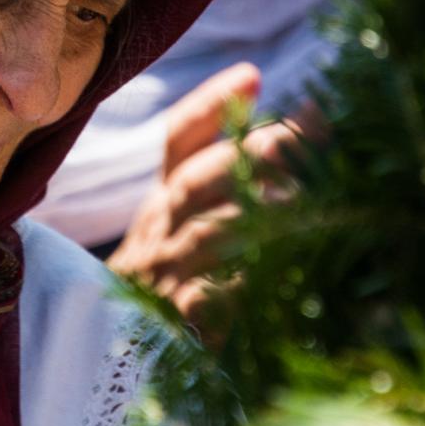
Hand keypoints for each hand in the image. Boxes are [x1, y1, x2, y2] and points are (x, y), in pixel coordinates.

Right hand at [106, 62, 307, 323]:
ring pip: (209, 232)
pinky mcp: (178, 323)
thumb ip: (212, 148)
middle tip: (306, 136)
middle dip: (255, 153)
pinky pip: (209, 298)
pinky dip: (243, 282)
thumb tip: (253, 76)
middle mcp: (161, 227)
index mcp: (164, 197)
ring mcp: (166, 273)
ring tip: (308, 198)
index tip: (253, 75)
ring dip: (259, 212)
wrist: (116, 350)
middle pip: (200, 179)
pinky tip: (281, 270)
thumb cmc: (170, 267)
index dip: (211, 105)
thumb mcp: (182, 208)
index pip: (178, 140)